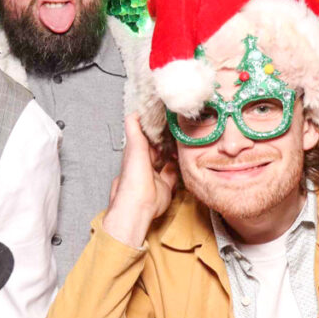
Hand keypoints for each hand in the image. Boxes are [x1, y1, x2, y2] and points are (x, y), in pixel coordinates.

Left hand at [103, 113, 177, 248]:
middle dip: (166, 139)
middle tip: (179, 127)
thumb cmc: (133, 178)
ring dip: (174, 153)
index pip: (144, 136)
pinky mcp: (164, 186)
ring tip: (184, 141)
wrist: (139, 205)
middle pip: (157, 148)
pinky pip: (173, 174)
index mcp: (135, 154)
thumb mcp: (134, 147)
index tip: (165, 117)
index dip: (154, 127)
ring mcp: (155, 175)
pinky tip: (184, 159)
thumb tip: (134, 112)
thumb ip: (134, 129)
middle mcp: (145, 164)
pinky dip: (178, 167)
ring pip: (166, 160)